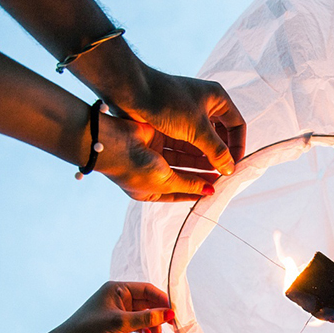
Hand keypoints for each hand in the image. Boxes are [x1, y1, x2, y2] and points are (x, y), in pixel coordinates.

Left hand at [28, 282, 175, 332]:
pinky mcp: (115, 325)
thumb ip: (146, 318)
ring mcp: (116, 311)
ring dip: (153, 326)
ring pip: (143, 315)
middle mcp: (118, 297)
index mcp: (117, 289)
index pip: (148, 290)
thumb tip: (170, 313)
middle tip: (170, 329)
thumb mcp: (120, 324)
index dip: (163, 301)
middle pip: (148, 302)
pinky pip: (136, 325)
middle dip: (159, 316)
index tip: (175, 315)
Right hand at [95, 113, 221, 202]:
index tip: (214, 190)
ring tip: (218, 162)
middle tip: (221, 174)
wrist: (113, 142)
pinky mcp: (155, 138)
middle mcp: (151, 174)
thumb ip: (188, 184)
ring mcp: (152, 155)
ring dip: (198, 161)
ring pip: (182, 159)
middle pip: (182, 176)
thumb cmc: (134, 168)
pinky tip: (207, 147)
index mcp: (148, 192)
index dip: (197, 192)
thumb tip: (209, 191)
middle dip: (200, 175)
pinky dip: (191, 147)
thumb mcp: (165, 181)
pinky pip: (177, 144)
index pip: (179, 194)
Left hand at [112, 69, 245, 176]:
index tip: (234, 165)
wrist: (130, 92)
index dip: (238, 146)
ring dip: (207, 158)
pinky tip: (193, 171)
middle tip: (222, 173)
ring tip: (209, 176)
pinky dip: (193, 156)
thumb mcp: (197, 129)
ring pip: (204, 140)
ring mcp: (189, 113)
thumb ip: (216, 151)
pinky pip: (189, 142)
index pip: (237, 125)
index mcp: (217, 98)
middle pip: (222, 135)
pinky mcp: (174, 122)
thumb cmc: (166, 102)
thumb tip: (231, 170)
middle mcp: (206, 104)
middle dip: (222, 154)